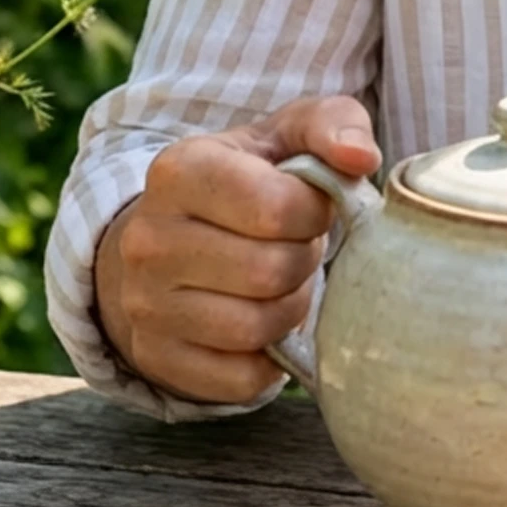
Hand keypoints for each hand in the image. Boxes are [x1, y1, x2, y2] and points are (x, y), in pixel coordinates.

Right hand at [92, 95, 380, 404]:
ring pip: (254, 329)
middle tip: (298, 245)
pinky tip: (265, 319)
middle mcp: (147, 239)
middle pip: (269, 272)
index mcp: (180, 170)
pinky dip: (270, 357)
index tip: (311, 205)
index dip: (315, 212)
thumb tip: (362, 158)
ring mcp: (143, 304)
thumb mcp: (291, 133)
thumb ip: (335, 126)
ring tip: (283, 279)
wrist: (177, 233)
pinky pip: (239, 379)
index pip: (275, 208)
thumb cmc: (253, 176)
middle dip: (304, 259)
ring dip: (291, 306)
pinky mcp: (155, 357)